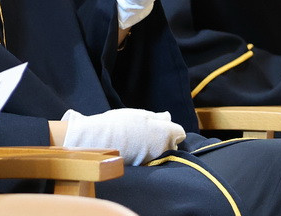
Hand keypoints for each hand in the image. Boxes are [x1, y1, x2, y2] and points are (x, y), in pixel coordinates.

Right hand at [61, 108, 185, 164]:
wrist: (100, 140)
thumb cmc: (120, 123)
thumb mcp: (140, 114)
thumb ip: (158, 118)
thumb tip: (168, 117)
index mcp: (165, 134)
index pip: (180, 132)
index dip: (171, 128)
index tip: (161, 125)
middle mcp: (162, 149)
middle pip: (172, 144)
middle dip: (165, 139)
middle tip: (149, 131)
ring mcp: (152, 160)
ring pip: (161, 152)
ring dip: (155, 147)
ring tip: (138, 138)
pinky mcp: (142, 167)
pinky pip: (150, 159)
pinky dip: (145, 154)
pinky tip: (134, 147)